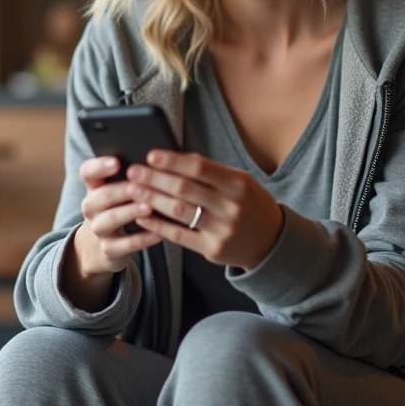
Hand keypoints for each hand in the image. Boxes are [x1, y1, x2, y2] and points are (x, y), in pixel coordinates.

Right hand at [73, 156, 163, 276]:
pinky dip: (143, 239)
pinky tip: (159, 233)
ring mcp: (98, 229)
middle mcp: (91, 207)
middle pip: (101, 196)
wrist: (102, 246)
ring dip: (130, 212)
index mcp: (94, 187)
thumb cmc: (119, 208)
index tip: (116, 162)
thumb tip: (159, 158)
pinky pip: (125, 245)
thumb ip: (132, 176)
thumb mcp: (118, 191)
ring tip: (149, 207)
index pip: (88, 172)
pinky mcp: (109, 250)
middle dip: (122, 190)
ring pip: (110, 220)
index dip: (99, 166)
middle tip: (140, 185)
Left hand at [127, 150, 283, 270]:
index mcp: (238, 183)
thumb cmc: (250, 205)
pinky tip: (143, 216)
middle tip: (133, 172)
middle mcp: (231, 206)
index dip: (173, 161)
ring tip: (132, 190)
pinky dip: (158, 225)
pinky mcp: (212, 249)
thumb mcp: (240, 182)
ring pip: (179, 211)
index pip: (199, 168)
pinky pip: (179, 236)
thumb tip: (175, 157)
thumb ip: (211, 171)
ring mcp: (222, 229)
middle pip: (185, 189)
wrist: (272, 242)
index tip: (151, 155)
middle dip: (154, 179)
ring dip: (152, 199)